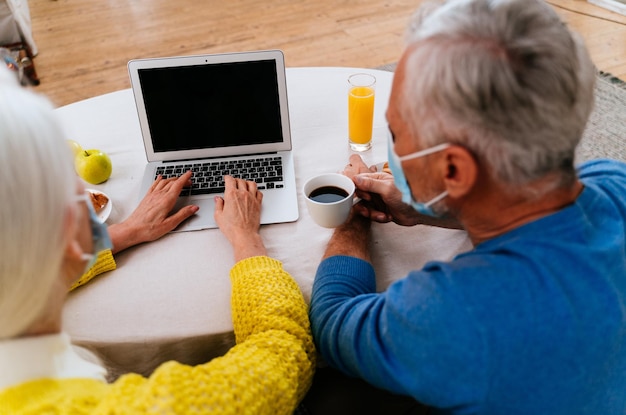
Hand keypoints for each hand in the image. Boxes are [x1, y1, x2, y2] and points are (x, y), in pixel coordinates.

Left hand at [107, 171, 198, 252]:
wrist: (132, 230)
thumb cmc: (149, 229)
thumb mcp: (170, 224)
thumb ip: (183, 214)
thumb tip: (194, 208)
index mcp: (166, 201)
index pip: (178, 185)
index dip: (185, 178)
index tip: (190, 174)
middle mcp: (159, 196)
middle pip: (172, 182)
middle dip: (181, 179)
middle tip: (188, 181)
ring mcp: (152, 195)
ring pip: (164, 182)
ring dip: (172, 179)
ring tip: (178, 180)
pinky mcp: (146, 197)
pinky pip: (154, 184)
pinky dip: (159, 179)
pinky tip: (160, 178)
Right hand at [214, 176, 266, 260]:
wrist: (244, 235)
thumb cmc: (232, 228)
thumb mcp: (218, 216)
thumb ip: (218, 204)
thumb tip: (218, 199)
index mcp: (231, 195)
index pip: (230, 180)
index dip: (227, 178)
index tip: (226, 178)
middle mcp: (243, 194)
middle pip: (240, 180)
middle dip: (236, 180)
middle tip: (233, 183)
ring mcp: (252, 198)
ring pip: (251, 183)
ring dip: (247, 183)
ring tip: (244, 185)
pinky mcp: (258, 204)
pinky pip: (259, 192)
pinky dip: (256, 190)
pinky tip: (253, 193)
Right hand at [347, 157, 463, 228]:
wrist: (419, 212)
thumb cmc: (407, 196)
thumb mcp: (387, 189)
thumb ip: (370, 184)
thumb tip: (356, 178)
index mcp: (377, 179)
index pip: (359, 182)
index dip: (358, 190)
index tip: (365, 196)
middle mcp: (376, 189)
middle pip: (360, 196)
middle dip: (364, 204)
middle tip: (370, 207)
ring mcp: (378, 200)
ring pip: (364, 207)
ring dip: (371, 213)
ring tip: (381, 215)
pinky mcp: (381, 210)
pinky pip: (371, 215)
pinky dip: (377, 217)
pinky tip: (387, 217)